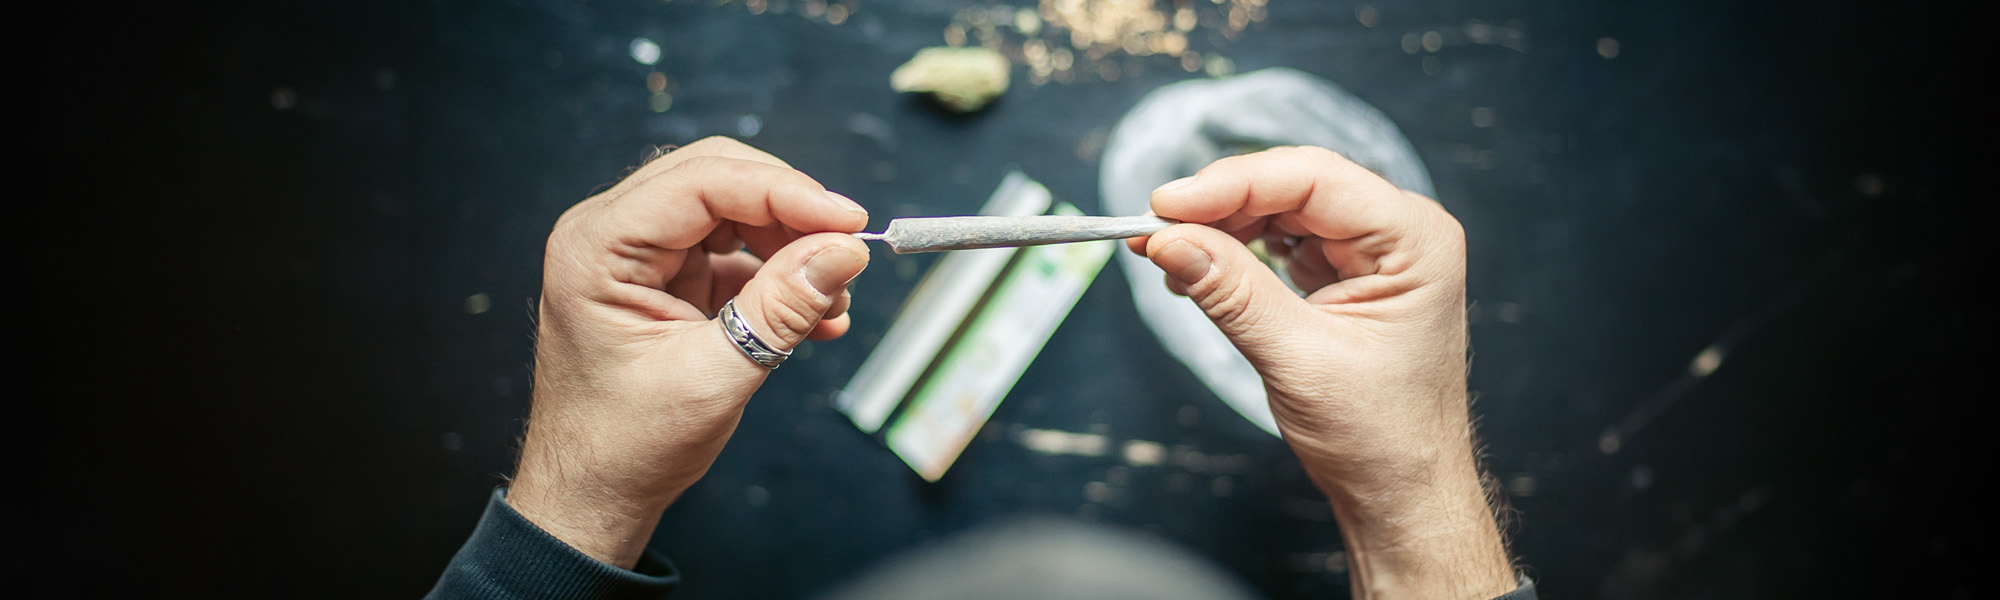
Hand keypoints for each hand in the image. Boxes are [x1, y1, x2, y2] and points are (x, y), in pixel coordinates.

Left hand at [508, 137, 870, 568]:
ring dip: (790, 248)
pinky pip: (733, 252)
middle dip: (791, 214)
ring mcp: (637, 254)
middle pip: (718, 180)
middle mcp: (610, 235)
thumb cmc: (625, 445)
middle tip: (847, 250)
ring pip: (732, 211)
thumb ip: (781, 308)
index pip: (703, 182)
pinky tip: (816, 316)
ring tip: (833, 299)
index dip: (785, 192)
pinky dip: (777, 277)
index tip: (849, 222)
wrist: (593, 495)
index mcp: (598, 247)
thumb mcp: (715, 375)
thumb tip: (844, 251)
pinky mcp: (664, 278)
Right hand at [1128, 147, 1514, 598]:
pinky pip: (1283, 239)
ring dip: (1223, 225)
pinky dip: (1237, 249)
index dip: (1233, 184)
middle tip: (1154, 228)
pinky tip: (1201, 267)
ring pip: (1283, 208)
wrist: (1402, 492)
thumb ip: (1232, 292)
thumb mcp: (1298, 360)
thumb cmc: (1380, 437)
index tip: (1166, 204)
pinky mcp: (1347, 273)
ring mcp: (1374, 251)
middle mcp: (1402, 233)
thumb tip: (1169, 239)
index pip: (1314, 179)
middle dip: (1221, 204)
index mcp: (1416, 240)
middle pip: (1296, 185)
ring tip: (1171, 255)